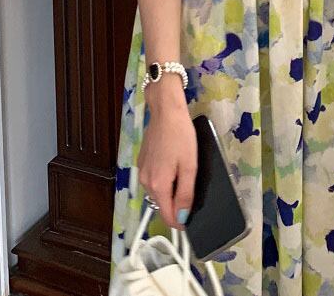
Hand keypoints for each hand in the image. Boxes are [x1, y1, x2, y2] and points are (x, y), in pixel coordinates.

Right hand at [137, 87, 196, 230]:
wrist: (165, 111)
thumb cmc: (181, 136)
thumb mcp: (190, 166)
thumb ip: (186, 194)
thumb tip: (183, 218)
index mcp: (158, 185)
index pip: (167, 216)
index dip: (180, 222)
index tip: (190, 221)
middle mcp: (146, 182)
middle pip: (162, 204)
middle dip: (176, 204)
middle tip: (191, 189)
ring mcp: (141, 171)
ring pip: (157, 192)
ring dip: (170, 191)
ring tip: (183, 173)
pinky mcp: (142, 161)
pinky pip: (153, 179)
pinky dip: (163, 179)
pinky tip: (172, 164)